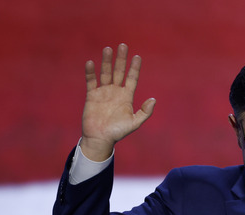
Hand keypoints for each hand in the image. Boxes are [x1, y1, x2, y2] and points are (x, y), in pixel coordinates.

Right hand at [80, 43, 155, 160]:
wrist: (101, 138)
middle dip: (121, 59)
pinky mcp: (92, 95)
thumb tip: (153, 99)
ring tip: (108, 49)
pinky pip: (91, 81)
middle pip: (119, 72)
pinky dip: (91, 72)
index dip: (134, 68)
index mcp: (127, 96)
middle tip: (123, 45)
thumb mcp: (135, 123)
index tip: (137, 57)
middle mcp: (115, 91)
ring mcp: (103, 92)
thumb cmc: (118, 132)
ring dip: (107, 62)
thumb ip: (145, 112)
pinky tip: (91, 62)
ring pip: (105, 73)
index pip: (132, 78)